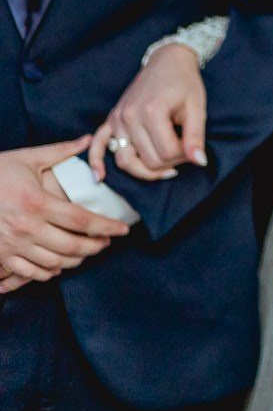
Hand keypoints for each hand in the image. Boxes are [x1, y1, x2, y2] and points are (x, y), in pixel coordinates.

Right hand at [0, 137, 129, 288]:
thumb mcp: (26, 158)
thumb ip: (60, 151)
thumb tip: (88, 138)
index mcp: (37, 203)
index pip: (82, 220)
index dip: (106, 227)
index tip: (122, 229)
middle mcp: (27, 227)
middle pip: (72, 246)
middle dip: (95, 247)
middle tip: (106, 243)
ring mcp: (11, 244)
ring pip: (53, 262)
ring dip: (75, 260)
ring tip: (86, 253)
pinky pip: (29, 272)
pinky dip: (47, 272)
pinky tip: (57, 266)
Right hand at [89, 43, 207, 182]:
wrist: (167, 61)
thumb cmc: (185, 83)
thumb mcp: (197, 107)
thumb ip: (195, 137)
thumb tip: (199, 162)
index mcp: (152, 112)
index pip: (167, 153)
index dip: (184, 157)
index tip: (193, 148)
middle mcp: (129, 117)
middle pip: (148, 160)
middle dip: (169, 163)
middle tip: (183, 153)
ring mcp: (117, 119)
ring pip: (124, 160)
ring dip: (144, 170)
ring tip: (164, 168)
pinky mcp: (111, 119)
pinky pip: (98, 144)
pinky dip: (96, 162)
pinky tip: (99, 177)